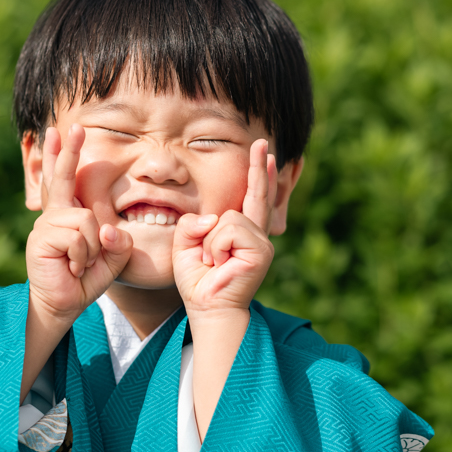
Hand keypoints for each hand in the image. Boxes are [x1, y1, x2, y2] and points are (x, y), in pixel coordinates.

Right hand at [25, 124, 132, 324]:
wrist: (64, 304)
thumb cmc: (85, 279)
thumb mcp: (111, 258)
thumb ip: (118, 242)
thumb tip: (106, 230)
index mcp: (68, 215)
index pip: (65, 181)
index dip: (63, 155)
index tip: (61, 131)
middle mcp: (54, 215)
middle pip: (63, 179)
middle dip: (69, 152)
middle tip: (76, 126)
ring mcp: (45, 226)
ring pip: (84, 219)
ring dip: (90, 247)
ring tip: (80, 263)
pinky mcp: (40, 240)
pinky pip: (76, 236)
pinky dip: (82, 255)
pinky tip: (72, 267)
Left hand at [172, 139, 276, 318]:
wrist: (208, 309)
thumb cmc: (198, 281)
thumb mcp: (186, 245)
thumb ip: (193, 224)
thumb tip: (213, 218)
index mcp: (241, 233)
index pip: (251, 197)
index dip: (258, 175)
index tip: (264, 153)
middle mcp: (256, 235)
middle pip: (256, 194)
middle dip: (258, 168)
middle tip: (262, 142)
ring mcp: (262, 242)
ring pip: (230, 218)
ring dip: (210, 241)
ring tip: (211, 261)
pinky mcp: (262, 251)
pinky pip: (230, 230)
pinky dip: (215, 246)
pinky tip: (218, 263)